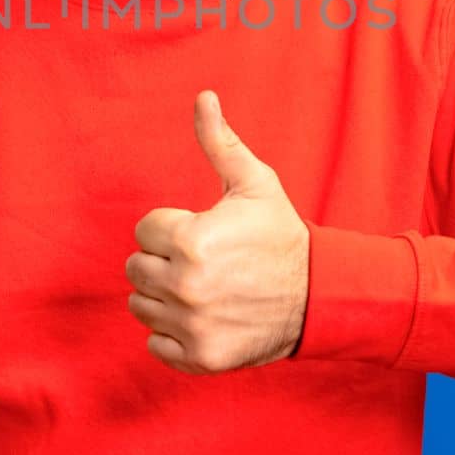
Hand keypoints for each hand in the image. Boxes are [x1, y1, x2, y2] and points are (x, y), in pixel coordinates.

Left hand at [125, 90, 309, 374]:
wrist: (318, 297)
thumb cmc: (281, 234)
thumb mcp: (255, 183)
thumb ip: (220, 142)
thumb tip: (203, 96)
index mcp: (191, 241)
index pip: (144, 232)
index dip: (172, 228)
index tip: (203, 232)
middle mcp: (185, 287)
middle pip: (136, 269)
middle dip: (164, 261)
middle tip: (203, 261)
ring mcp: (191, 326)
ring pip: (142, 306)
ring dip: (165, 297)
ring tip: (203, 288)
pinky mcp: (199, 358)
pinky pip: (156, 345)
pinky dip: (174, 334)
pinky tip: (203, 316)